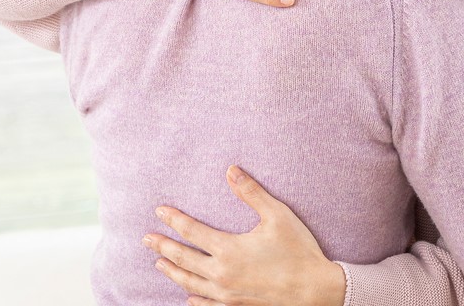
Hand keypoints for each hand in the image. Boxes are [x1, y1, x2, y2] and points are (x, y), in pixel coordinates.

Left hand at [143, 166, 345, 305]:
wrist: (316, 292)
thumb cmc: (298, 250)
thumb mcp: (276, 214)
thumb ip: (251, 192)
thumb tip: (230, 170)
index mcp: (228, 250)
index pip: (192, 232)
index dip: (174, 220)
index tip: (159, 211)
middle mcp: (222, 275)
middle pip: (184, 258)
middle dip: (163, 246)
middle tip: (146, 239)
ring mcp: (228, 295)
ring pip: (191, 283)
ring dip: (173, 272)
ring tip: (159, 263)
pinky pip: (208, 305)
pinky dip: (194, 299)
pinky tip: (188, 297)